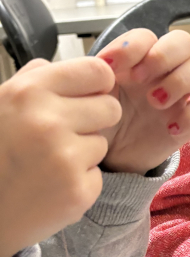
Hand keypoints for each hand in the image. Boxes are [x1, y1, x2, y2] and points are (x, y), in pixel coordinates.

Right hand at [0, 57, 120, 256]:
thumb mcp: (1, 104)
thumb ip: (34, 79)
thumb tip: (66, 66)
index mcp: (29, 92)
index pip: (98, 71)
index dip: (98, 85)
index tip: (88, 95)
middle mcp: (48, 121)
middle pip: (111, 107)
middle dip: (94, 120)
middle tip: (64, 135)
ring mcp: (64, 157)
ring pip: (102, 142)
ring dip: (82, 153)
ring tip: (48, 163)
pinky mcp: (78, 191)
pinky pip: (97, 174)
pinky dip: (79, 181)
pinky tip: (50, 185)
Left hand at [96, 29, 189, 173]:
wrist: (108, 158)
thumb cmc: (98, 120)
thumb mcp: (84, 96)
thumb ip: (84, 78)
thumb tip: (78, 65)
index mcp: (136, 60)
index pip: (147, 36)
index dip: (132, 46)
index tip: (108, 67)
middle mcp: (162, 72)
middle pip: (183, 41)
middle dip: (163, 54)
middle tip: (139, 79)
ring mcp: (179, 95)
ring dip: (179, 80)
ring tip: (154, 103)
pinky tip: (170, 127)